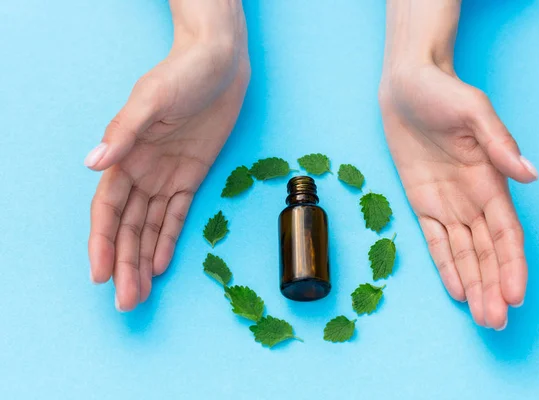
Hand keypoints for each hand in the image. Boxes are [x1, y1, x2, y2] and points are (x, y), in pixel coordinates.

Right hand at [86, 0, 249, 310]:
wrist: (220, 64)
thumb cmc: (182, 75)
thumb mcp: (152, 100)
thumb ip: (124, 133)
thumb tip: (93, 163)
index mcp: (125, 156)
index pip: (108, 209)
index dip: (103, 242)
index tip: (101, 274)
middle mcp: (142, 171)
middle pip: (128, 227)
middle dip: (125, 263)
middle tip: (126, 301)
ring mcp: (167, 176)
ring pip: (151, 227)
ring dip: (144, 260)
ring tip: (140, 294)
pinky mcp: (192, 176)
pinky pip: (178, 215)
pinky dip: (169, 239)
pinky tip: (162, 265)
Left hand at [380, 1, 536, 328]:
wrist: (407, 84)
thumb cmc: (444, 93)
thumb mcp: (474, 112)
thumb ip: (499, 145)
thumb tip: (530, 175)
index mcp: (490, 180)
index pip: (506, 233)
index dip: (511, 264)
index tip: (514, 295)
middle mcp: (472, 198)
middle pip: (486, 251)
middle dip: (492, 286)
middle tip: (495, 323)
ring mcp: (446, 202)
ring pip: (464, 252)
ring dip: (473, 283)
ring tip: (482, 318)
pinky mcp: (421, 200)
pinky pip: (435, 239)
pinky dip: (445, 264)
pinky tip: (456, 289)